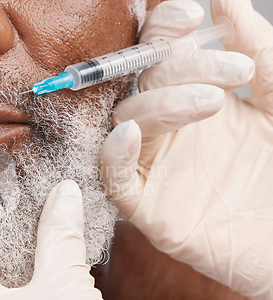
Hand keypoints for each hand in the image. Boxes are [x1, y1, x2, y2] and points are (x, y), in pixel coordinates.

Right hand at [101, 0, 272, 299]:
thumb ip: (258, 49)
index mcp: (195, 95)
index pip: (161, 53)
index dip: (165, 29)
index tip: (192, 15)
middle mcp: (169, 127)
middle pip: (142, 83)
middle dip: (179, 67)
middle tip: (234, 69)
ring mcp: (155, 166)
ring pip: (126, 123)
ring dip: (159, 105)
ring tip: (212, 103)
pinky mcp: (147, 208)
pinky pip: (115, 180)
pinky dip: (113, 156)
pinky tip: (128, 136)